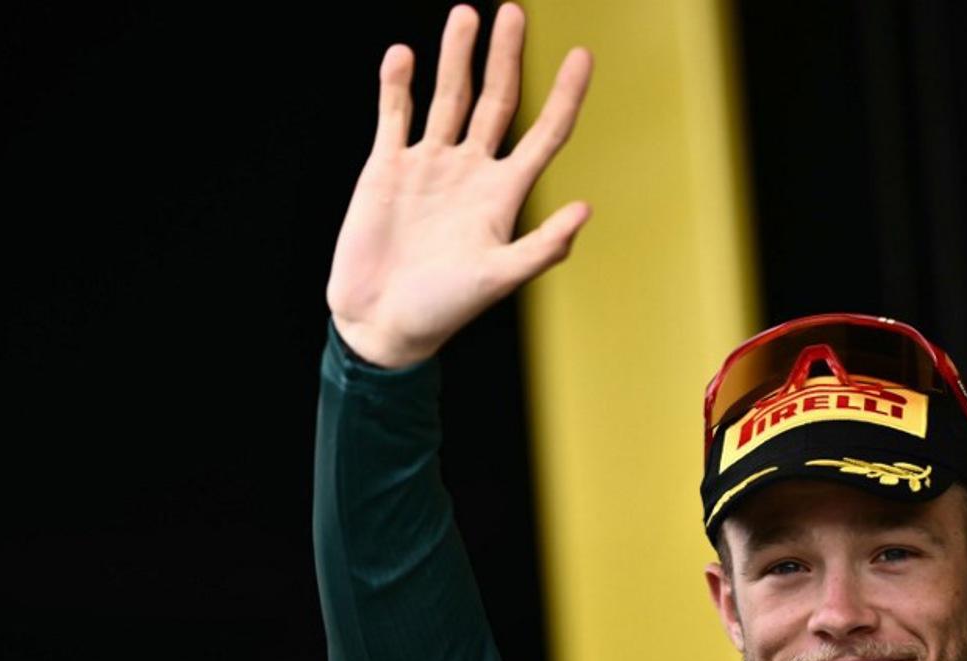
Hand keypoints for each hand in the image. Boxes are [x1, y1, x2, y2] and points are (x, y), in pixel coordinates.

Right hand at [326, 2, 592, 367]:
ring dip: (455, 58)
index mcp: (502, 196)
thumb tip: (586, 209)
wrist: (380, 323)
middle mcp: (470, 173)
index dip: (566, 97)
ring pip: (447, 98)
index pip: (544, 135)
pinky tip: (404, 56)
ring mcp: (428, 166)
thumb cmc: (442, 310)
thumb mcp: (497, 279)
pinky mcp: (386, 168)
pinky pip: (394, 115)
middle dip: (505, 58)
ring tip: (465, 14)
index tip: (583, 55)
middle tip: (513, 13)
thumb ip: (540, 247)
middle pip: (496, 102)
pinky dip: (397, 85)